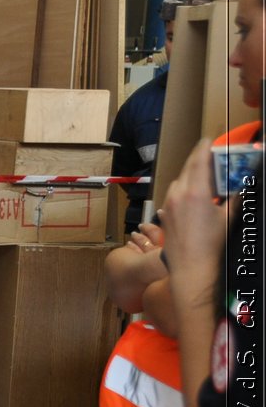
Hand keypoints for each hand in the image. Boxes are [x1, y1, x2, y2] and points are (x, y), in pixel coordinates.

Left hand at [158, 141, 231, 296]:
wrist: (190, 266)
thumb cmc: (211, 243)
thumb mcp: (228, 216)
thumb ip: (235, 197)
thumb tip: (241, 186)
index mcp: (194, 192)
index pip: (198, 161)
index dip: (203, 148)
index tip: (208, 140)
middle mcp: (177, 195)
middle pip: (187, 169)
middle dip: (198, 160)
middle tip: (210, 155)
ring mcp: (168, 205)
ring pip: (179, 181)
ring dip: (190, 175)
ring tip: (204, 175)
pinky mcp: (164, 214)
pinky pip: (173, 194)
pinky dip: (183, 188)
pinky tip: (193, 194)